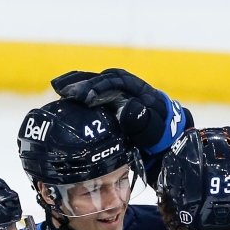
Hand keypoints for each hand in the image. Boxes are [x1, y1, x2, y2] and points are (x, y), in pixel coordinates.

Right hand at [51, 68, 191, 153]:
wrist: (171, 149)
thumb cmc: (165, 142)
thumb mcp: (158, 135)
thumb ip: (145, 123)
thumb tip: (128, 108)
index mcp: (143, 93)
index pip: (119, 82)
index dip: (100, 87)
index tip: (84, 97)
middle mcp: (131, 91)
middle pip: (105, 80)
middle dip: (84, 83)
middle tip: (64, 92)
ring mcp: (123, 98)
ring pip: (99, 84)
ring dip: (79, 83)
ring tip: (58, 87)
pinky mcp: (115, 108)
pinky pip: (97, 97)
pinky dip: (80, 95)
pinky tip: (64, 98)